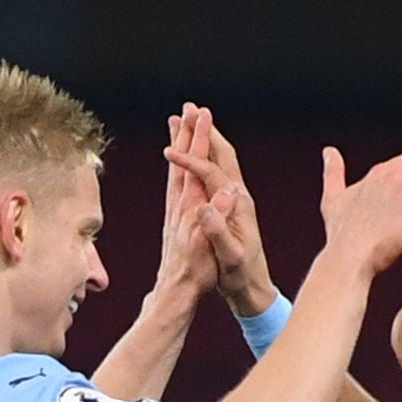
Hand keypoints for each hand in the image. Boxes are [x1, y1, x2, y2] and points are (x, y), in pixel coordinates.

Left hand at [143, 104, 225, 304]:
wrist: (176, 293)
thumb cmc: (198, 274)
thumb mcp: (213, 248)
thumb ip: (218, 219)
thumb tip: (228, 190)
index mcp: (193, 207)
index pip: (199, 164)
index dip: (202, 138)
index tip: (203, 115)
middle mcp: (181, 204)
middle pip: (184, 160)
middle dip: (188, 133)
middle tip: (187, 108)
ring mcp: (174, 211)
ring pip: (176, 169)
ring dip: (179, 146)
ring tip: (177, 126)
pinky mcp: (174, 220)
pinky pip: (174, 185)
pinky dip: (177, 168)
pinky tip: (177, 166)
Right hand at [162, 109, 274, 315]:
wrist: (254, 289)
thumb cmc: (241, 276)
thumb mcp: (230, 257)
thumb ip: (219, 232)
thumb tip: (205, 207)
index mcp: (237, 206)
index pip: (211, 173)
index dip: (190, 160)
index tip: (169, 151)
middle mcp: (239, 197)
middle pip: (221, 154)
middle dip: (204, 131)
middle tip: (190, 108)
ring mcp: (236, 200)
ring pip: (221, 160)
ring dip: (206, 138)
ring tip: (192, 120)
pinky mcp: (232, 206)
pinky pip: (217, 172)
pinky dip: (205, 156)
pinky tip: (198, 155)